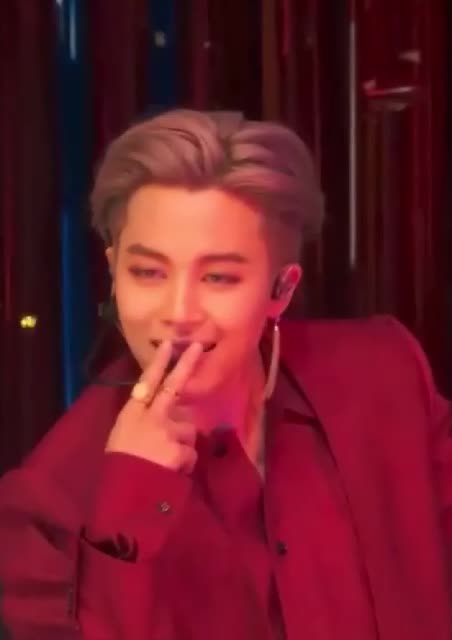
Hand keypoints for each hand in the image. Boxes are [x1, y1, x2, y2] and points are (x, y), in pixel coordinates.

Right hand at [105, 341, 202, 473]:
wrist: (123, 496)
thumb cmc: (118, 468)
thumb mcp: (122, 438)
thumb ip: (142, 423)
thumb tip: (163, 416)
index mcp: (132, 414)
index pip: (145, 383)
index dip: (158, 363)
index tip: (167, 344)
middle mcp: (151, 417)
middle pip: (173, 386)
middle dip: (186, 365)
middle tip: (196, 347)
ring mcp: (166, 432)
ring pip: (188, 430)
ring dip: (183, 443)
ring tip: (166, 460)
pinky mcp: (179, 449)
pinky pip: (191, 453)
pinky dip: (185, 464)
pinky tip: (170, 472)